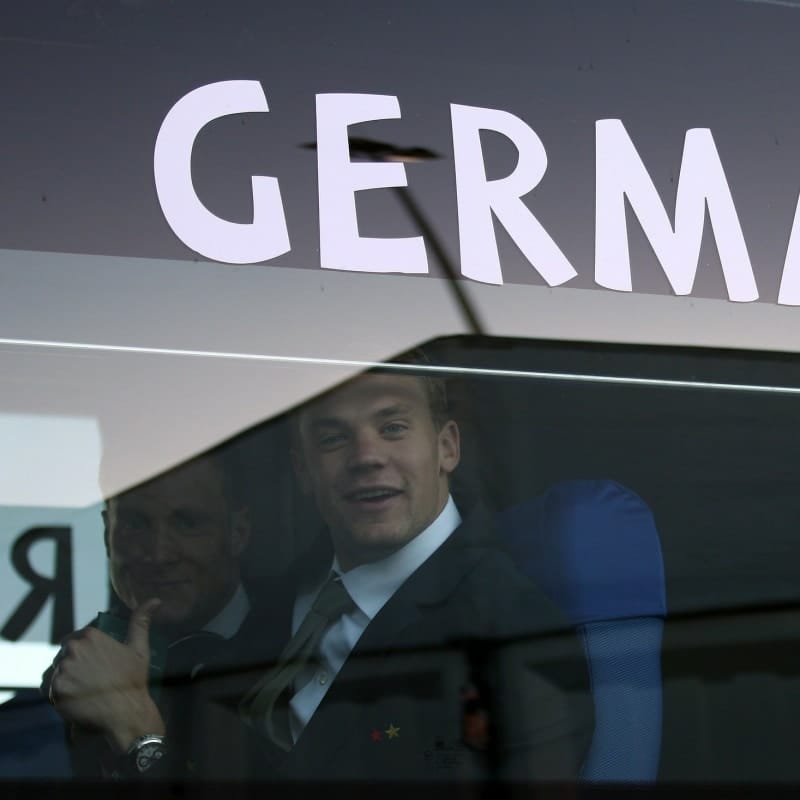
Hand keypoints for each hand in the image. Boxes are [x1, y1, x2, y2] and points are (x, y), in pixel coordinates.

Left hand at [48, 599, 165, 751]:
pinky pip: (49, 689)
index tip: (93, 665)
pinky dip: (58, 694)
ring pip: (56, 672)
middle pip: (64, 655)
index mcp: (91, 635)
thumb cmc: (132, 680)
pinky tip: (75, 699)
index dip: (83, 653)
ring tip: (82, 691)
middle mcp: (74, 648)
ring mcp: (63, 669)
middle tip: (89, 680)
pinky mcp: (55, 689)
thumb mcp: (139, 648)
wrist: (125, 713)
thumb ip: (141, 621)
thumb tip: (155, 600)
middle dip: (73, 665)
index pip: (75, 639)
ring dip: (65, 679)